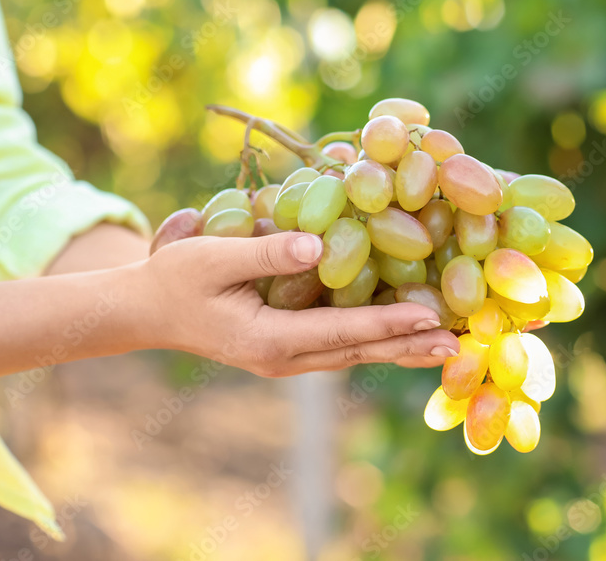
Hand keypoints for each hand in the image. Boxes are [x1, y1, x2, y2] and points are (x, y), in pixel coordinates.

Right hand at [129, 231, 460, 376]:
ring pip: (354, 354)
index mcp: (268, 340)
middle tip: (461, 343)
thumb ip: (264, 253)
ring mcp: (286, 359)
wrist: (144, 310)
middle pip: (358, 352)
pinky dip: (375, 341)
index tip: (431, 317)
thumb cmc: (174, 279)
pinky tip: (402, 335)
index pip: (341, 331)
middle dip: (409, 346)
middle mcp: (284, 359)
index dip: (387, 322)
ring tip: (446, 346)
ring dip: (399, 348)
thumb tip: (316, 244)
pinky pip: (340, 347)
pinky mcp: (287, 349)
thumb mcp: (211, 258)